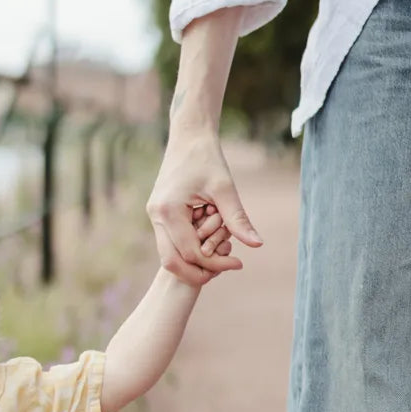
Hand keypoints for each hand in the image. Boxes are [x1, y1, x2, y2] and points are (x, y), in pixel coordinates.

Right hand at [147, 128, 262, 283]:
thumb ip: (238, 219)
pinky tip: (210, 246)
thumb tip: (256, 245)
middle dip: (196, 273)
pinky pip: (170, 242)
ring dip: (192, 263)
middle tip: (223, 274)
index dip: (214, 263)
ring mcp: (154, 216)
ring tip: (219, 262)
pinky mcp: (158, 214)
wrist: (187, 137)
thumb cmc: (208, 158)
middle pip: (171, 262)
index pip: (190, 252)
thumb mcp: (226, 188)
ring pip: (168, 255)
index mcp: (169, 210)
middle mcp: (156, 216)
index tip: (238, 263)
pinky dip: (188, 250)